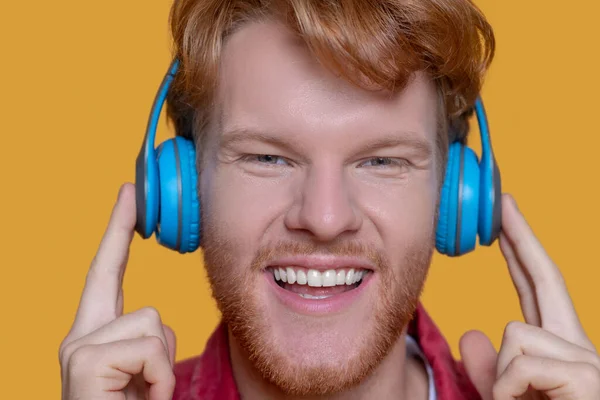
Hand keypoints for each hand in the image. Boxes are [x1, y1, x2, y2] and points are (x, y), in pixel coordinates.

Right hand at [59, 183, 175, 399]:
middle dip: (156, 340)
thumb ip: (148, 343)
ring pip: (154, 325)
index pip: (107, 271)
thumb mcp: (144, 375)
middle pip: (142, 301)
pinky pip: (150, 349)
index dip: (117, 230)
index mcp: (96, 336)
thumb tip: (160, 325)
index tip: (127, 192)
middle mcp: (79, 337)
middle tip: (142, 382)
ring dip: (161, 369)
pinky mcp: (83, 361)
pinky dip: (157, 381)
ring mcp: (77, 347)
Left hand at [460, 194, 599, 398]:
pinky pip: (524, 363)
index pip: (538, 289)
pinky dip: (511, 390)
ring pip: (516, 334)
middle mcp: (580, 349)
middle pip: (549, 279)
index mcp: (558, 352)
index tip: (507, 217)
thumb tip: (471, 333)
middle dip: (524, 237)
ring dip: (504, 377)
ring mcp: (590, 362)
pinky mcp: (591, 380)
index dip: (523, 251)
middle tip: (505, 199)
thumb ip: (492, 371)